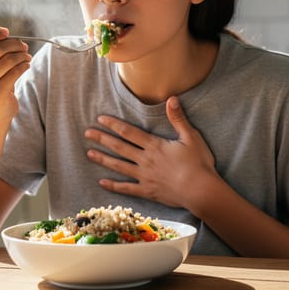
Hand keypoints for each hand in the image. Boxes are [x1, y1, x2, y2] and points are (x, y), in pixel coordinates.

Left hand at [84, 96, 218, 208]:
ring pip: (119, 166)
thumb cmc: (198, 163)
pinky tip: (102, 182)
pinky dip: (113, 186)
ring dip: (103, 159)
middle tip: (87, 133)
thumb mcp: (191, 137)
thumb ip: (178, 118)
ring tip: (89, 154)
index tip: (100, 119)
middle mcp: (145, 160)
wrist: (201, 191)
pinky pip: (126, 188)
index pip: (129, 132)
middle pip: (119, 147)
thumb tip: (171, 98)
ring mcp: (144, 177)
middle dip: (102, 139)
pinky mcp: (147, 191)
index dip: (113, 124)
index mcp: (154, 145)